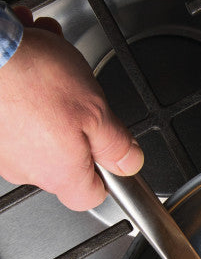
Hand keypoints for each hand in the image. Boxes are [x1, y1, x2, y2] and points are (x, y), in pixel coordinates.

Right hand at [0, 7, 142, 209]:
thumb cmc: (30, 76)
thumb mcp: (96, 111)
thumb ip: (116, 144)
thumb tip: (130, 163)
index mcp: (60, 173)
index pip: (91, 195)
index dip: (104, 174)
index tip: (108, 152)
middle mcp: (26, 169)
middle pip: (65, 160)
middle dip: (75, 127)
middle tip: (77, 98)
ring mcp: (1, 149)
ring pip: (38, 131)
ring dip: (48, 101)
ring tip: (49, 69)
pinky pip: (11, 113)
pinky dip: (21, 90)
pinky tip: (28, 63)